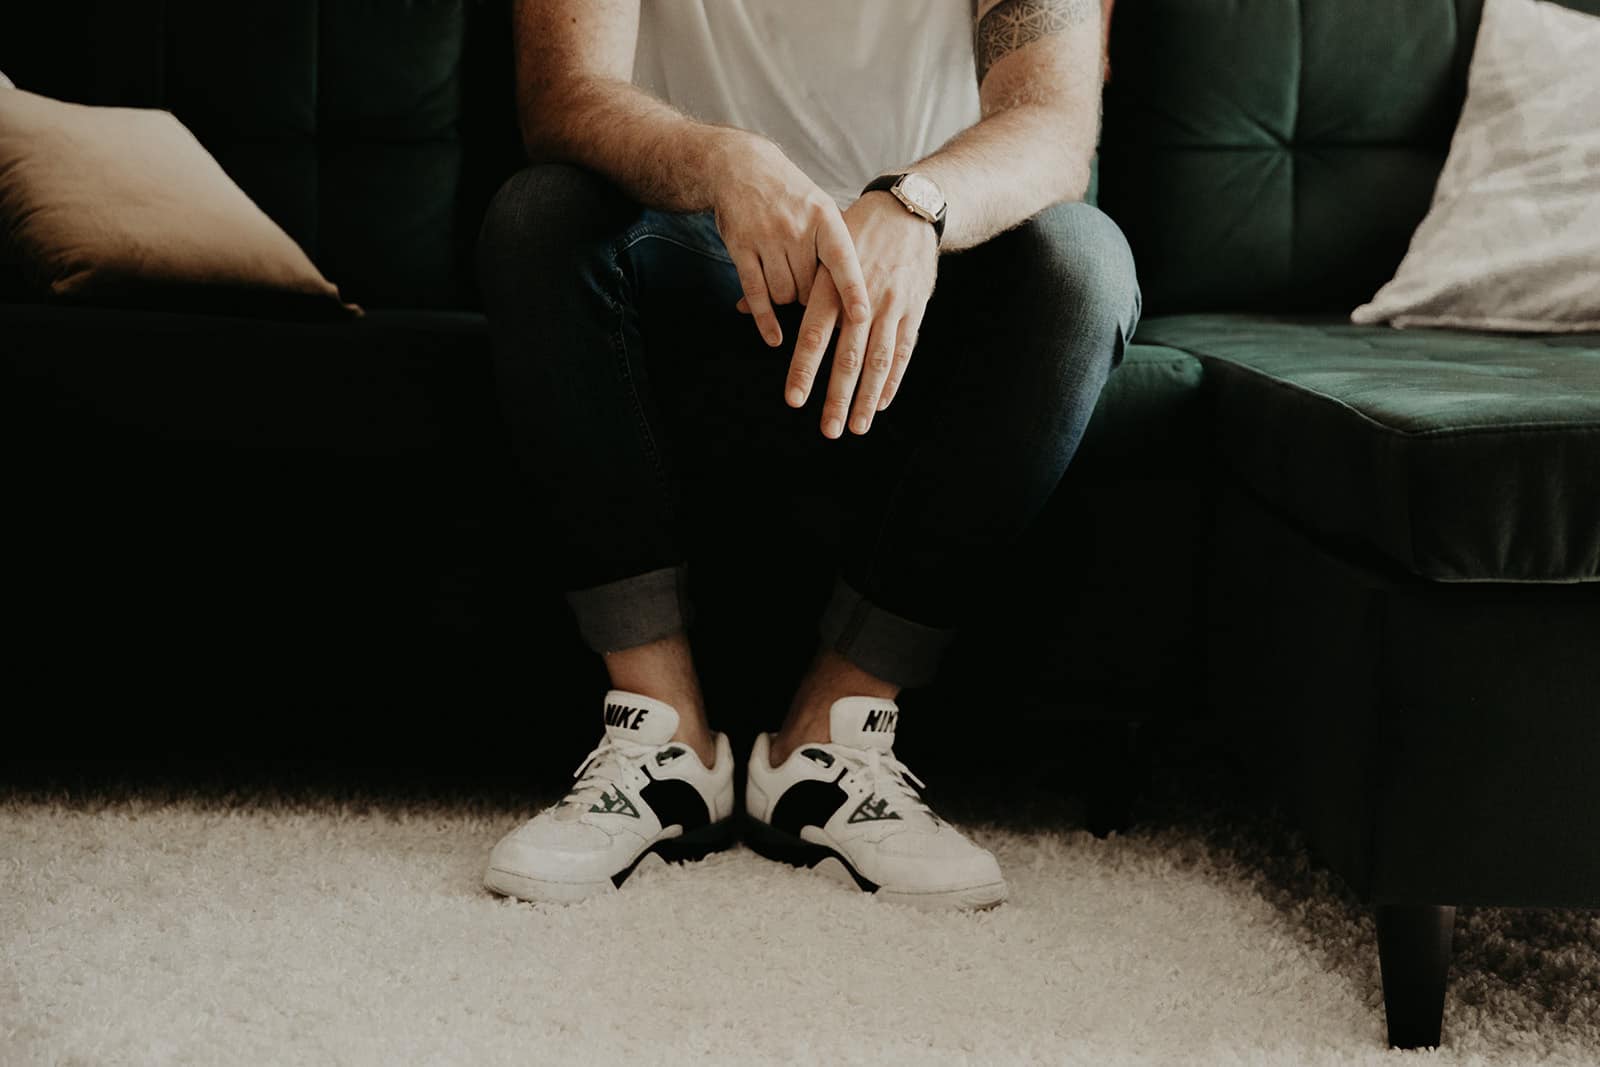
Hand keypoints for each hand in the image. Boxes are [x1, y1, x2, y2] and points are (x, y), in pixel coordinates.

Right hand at [708, 131, 870, 347]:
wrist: (740, 167)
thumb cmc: (788, 194)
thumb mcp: (819, 206)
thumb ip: (836, 242)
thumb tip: (857, 287)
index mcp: (822, 217)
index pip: (842, 259)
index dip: (853, 289)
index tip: (863, 317)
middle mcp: (795, 228)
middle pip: (811, 287)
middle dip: (812, 298)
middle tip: (810, 291)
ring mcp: (766, 238)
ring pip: (784, 294)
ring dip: (788, 300)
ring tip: (787, 285)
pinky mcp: (741, 249)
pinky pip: (756, 293)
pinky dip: (765, 319)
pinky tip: (774, 337)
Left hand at [784, 191, 937, 437]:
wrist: (906, 212)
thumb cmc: (854, 234)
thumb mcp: (817, 250)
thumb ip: (782, 286)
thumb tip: (740, 308)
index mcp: (833, 285)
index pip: (815, 334)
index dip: (804, 369)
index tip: (794, 399)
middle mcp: (863, 298)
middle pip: (849, 356)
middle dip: (838, 397)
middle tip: (827, 430)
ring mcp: (891, 306)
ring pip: (878, 359)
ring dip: (866, 397)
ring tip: (856, 427)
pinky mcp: (914, 310)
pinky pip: (904, 352)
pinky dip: (892, 380)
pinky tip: (880, 403)